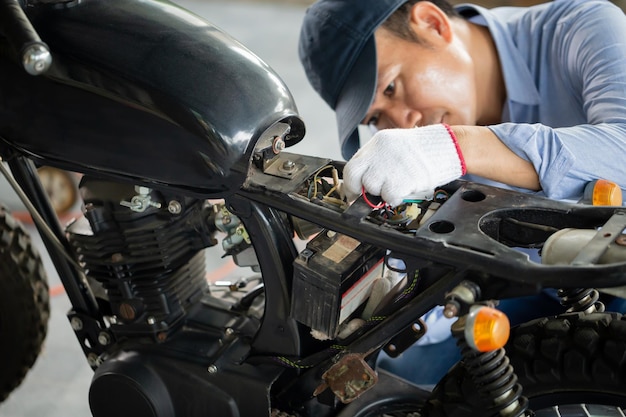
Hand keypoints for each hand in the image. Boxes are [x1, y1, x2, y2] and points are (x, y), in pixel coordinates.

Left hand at [343, 124, 465, 205]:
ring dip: (383, 192)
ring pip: (373, 188)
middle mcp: (379, 153)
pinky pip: (389, 197)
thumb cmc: (423, 150)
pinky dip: (395, 198)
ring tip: (398, 184)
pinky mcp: (400, 180)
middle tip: (367, 197)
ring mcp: (388, 167)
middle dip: (359, 190)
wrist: (447, 146)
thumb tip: (363, 180)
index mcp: (377, 143)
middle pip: (355, 178)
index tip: (353, 192)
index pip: (352, 166)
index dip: (351, 183)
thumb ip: (377, 160)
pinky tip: (406, 189)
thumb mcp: (394, 146)